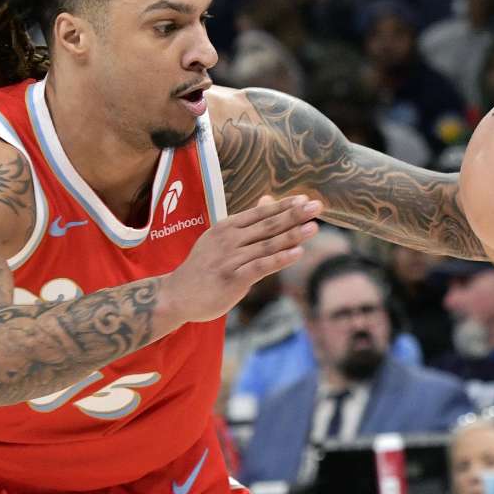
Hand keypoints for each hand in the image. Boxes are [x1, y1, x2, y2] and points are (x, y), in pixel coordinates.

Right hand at [163, 194, 320, 322]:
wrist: (176, 294)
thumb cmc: (204, 267)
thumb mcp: (221, 239)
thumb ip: (248, 223)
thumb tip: (268, 200)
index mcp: (227, 227)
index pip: (260, 213)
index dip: (284, 206)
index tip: (306, 199)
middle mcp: (229, 239)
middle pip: (267, 225)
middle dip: (294, 215)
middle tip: (317, 206)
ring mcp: (231, 258)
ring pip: (267, 244)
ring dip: (292, 235)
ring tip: (313, 227)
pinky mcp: (233, 278)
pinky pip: (261, 266)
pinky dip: (280, 259)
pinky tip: (298, 253)